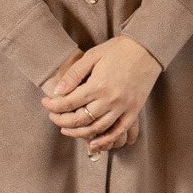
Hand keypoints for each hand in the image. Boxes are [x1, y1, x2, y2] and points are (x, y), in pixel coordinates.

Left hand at [43, 36, 161, 152]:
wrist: (147, 48)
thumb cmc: (119, 49)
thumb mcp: (93, 55)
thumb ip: (74, 74)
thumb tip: (57, 91)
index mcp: (97, 85)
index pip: (68, 103)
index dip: (53, 105)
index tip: (45, 103)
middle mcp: (109, 99)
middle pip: (79, 119)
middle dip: (61, 121)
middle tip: (53, 117)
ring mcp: (123, 107)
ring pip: (96, 129)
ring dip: (78, 133)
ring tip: (66, 129)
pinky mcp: (133, 111)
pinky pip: (118, 132)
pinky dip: (105, 141)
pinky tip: (93, 143)